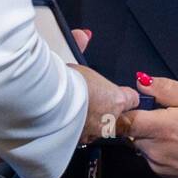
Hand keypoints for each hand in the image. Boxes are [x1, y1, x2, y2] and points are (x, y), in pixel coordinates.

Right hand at [70, 28, 138, 144]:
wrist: (44, 101)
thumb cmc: (62, 79)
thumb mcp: (74, 58)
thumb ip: (80, 46)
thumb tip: (83, 34)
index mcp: (116, 99)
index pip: (132, 100)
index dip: (124, 97)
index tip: (116, 94)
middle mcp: (109, 119)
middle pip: (119, 119)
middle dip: (110, 114)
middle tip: (95, 105)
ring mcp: (93, 133)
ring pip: (99, 130)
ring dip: (91, 123)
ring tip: (77, 114)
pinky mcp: (77, 143)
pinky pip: (81, 138)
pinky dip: (74, 132)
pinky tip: (65, 125)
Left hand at [117, 74, 177, 177]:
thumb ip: (166, 89)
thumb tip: (141, 81)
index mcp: (162, 127)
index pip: (123, 120)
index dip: (124, 108)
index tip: (134, 102)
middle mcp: (154, 148)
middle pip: (128, 130)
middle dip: (137, 119)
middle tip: (158, 113)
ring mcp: (155, 162)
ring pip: (136, 142)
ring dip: (145, 132)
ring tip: (169, 128)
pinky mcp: (158, 172)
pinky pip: (146, 154)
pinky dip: (153, 145)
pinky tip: (173, 142)